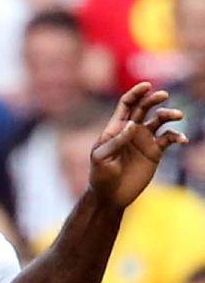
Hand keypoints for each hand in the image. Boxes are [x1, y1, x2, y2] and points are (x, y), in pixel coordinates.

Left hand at [90, 82, 187, 208]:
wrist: (110, 196)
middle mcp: (131, 130)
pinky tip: (182, 140)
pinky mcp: (155, 152)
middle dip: (154, 99)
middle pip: (144, 107)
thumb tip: (132, 125)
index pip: (126, 104)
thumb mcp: (102, 158)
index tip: (146, 86)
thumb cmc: (100, 176)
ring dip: (169, 114)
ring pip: (160, 120)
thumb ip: (116, 141)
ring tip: (177, 116)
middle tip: (163, 95)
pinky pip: (169, 139)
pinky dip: (177, 136)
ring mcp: (144, 140)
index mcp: (116, 128)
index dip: (135, 93)